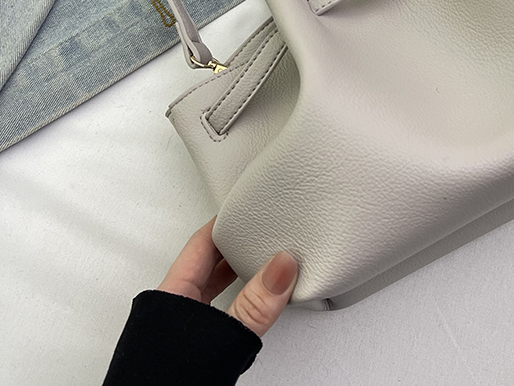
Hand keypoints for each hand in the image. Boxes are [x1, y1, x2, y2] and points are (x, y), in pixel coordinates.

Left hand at [157, 217, 298, 336]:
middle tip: (259, 232)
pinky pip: (213, 309)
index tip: (246, 208)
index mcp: (171, 294)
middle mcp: (171, 308)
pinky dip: (232, 299)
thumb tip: (282, 266)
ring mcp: (178, 327)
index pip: (201, 241)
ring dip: (232, 274)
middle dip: (233, 245)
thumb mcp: (221, 336)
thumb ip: (255, 304)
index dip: (225, 221)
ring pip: (208, 287)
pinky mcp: (187, 346)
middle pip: (205, 262)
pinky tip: (247, 303)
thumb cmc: (168, 377)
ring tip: (259, 263)